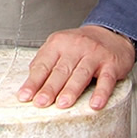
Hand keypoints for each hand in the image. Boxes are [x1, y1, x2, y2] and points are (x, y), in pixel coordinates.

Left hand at [17, 25, 134, 109]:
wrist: (110, 33)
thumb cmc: (81, 45)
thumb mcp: (59, 46)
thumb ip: (45, 61)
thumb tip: (30, 81)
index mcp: (59, 43)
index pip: (43, 64)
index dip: (33, 81)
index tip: (24, 96)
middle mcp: (76, 46)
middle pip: (61, 70)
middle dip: (49, 88)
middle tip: (40, 102)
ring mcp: (94, 54)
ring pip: (81, 74)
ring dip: (71, 90)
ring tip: (62, 104)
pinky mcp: (111, 64)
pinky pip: (106, 79)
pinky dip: (101, 92)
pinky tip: (95, 104)